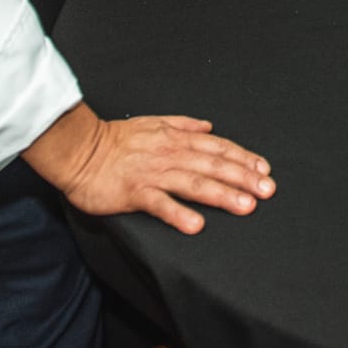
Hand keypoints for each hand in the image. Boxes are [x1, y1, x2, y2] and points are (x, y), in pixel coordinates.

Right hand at [27, 104, 274, 235]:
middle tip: (267, 191)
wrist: (79, 150)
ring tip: (245, 206)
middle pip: (214, 165)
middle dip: (244, 178)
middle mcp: (170, 154)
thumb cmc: (115, 139)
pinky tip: (196, 225)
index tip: (264, 170)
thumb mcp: (154, 122)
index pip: (218, 147)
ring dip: (222, 194)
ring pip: (194, 183)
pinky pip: (160, 204)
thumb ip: (183, 124)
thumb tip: (208, 125)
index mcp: (176, 138)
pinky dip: (178, 214)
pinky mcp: (135, 192)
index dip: (243, 158)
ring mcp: (154, 173)